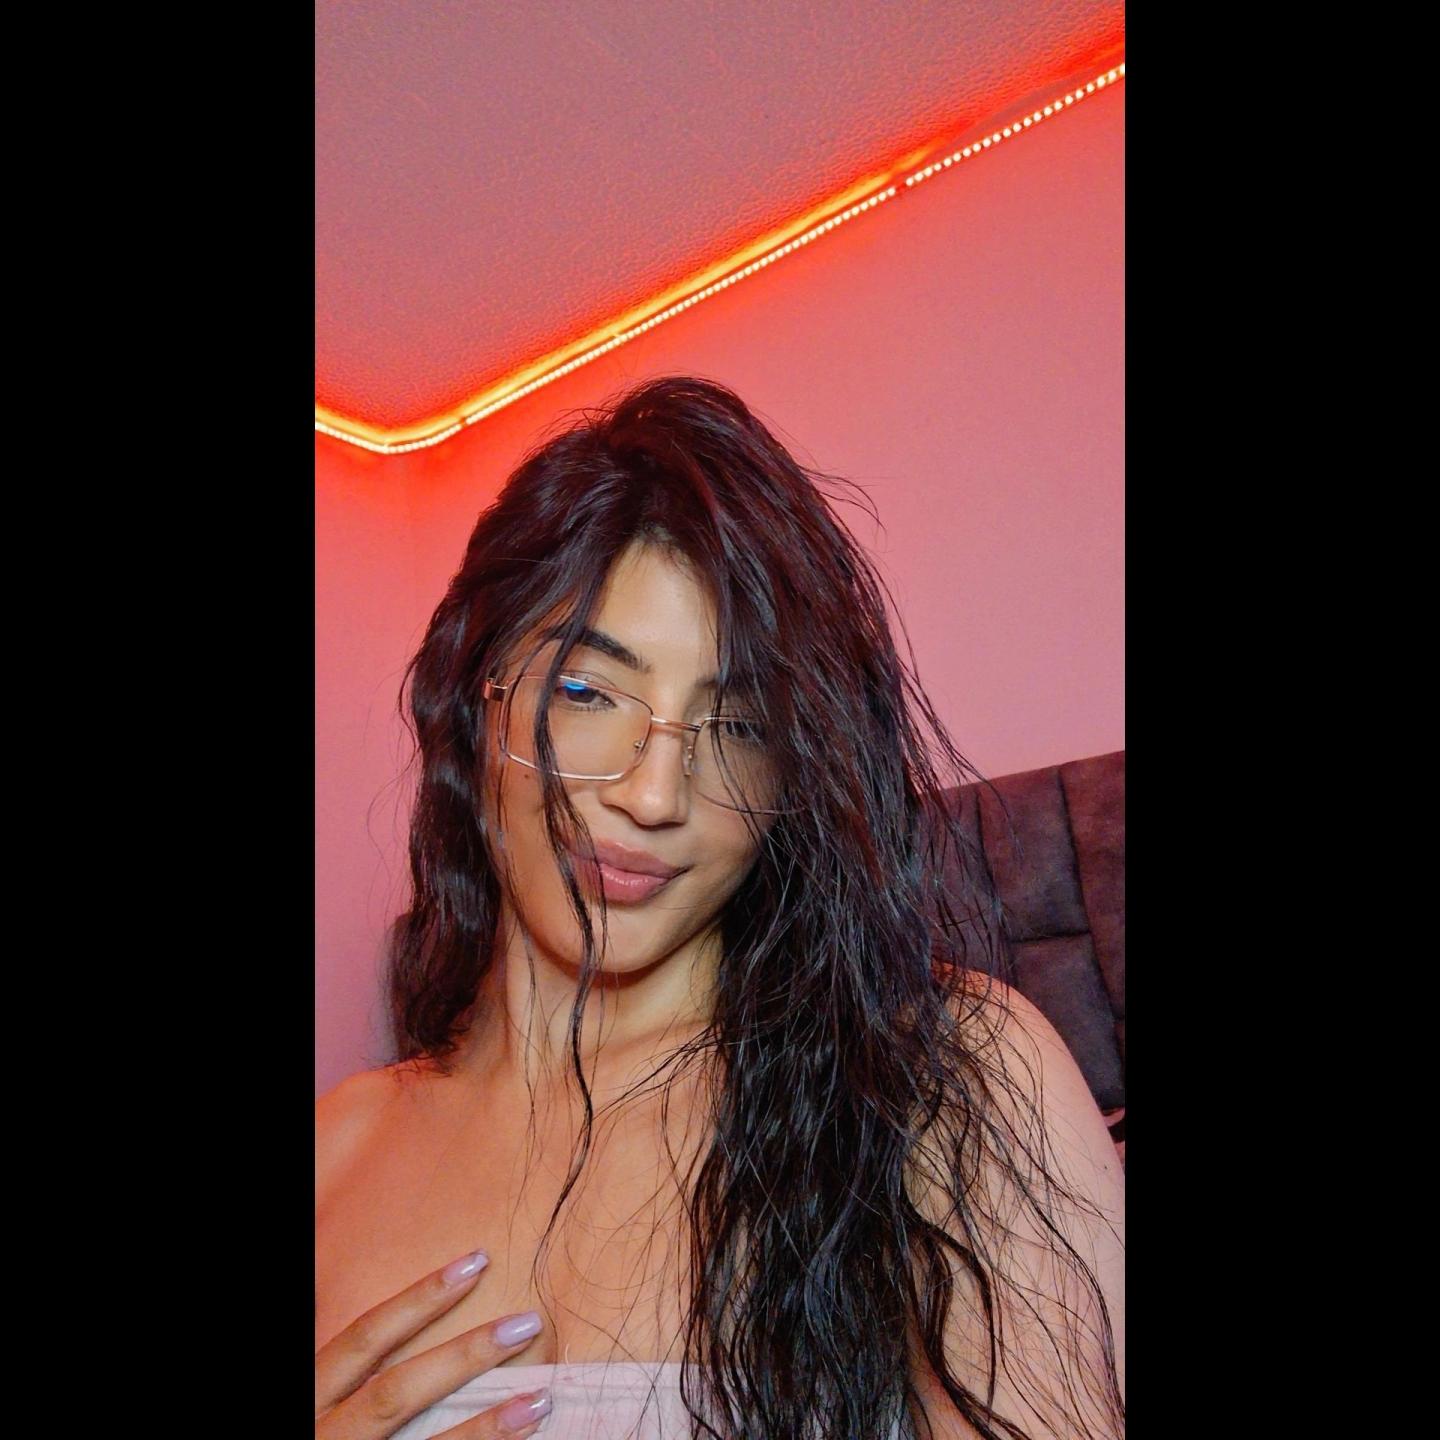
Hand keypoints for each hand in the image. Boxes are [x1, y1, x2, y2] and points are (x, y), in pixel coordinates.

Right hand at [315, 1249, 552, 1437]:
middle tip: (526, 1324)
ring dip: (486, 1427)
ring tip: (541, 1400)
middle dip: (464, 1356)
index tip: (476, 1262)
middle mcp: (326, 1437)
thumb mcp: (321, 1403)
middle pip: (396, 1391)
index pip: (365, 1338)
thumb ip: (350, 1373)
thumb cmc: (322, 1436)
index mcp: (312, 1399)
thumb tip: (391, 1318)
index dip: (420, 1298)